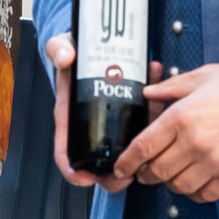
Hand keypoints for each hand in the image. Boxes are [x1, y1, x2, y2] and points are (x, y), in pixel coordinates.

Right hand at [45, 33, 140, 194]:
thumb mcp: (61, 47)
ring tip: (152, 149)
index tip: (86, 178)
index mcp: (70, 116)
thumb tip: (65, 57)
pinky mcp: (129, 107)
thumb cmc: (73, 51)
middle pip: (98, 160)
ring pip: (124, 146)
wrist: (89, 40)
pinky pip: (142, 119)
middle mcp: (90, 121)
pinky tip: (159, 97)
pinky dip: (154, 113)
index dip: (74, 170)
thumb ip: (59, 49)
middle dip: (112, 173)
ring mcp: (111, 117)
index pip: (67, 151)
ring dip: (139, 154)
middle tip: (128, 175)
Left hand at [113, 64, 218, 204]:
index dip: (127, 161)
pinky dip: (194, 192)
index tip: (122, 168)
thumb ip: (171, 87)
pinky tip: (195, 180)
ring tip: (172, 173)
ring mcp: (214, 162)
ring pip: (178, 186)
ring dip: (170, 182)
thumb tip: (149, 93)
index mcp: (183, 116)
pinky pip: (204, 195)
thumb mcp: (203, 76)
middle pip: (157, 171)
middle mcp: (195, 142)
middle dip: (146, 173)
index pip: (144, 146)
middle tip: (145, 170)